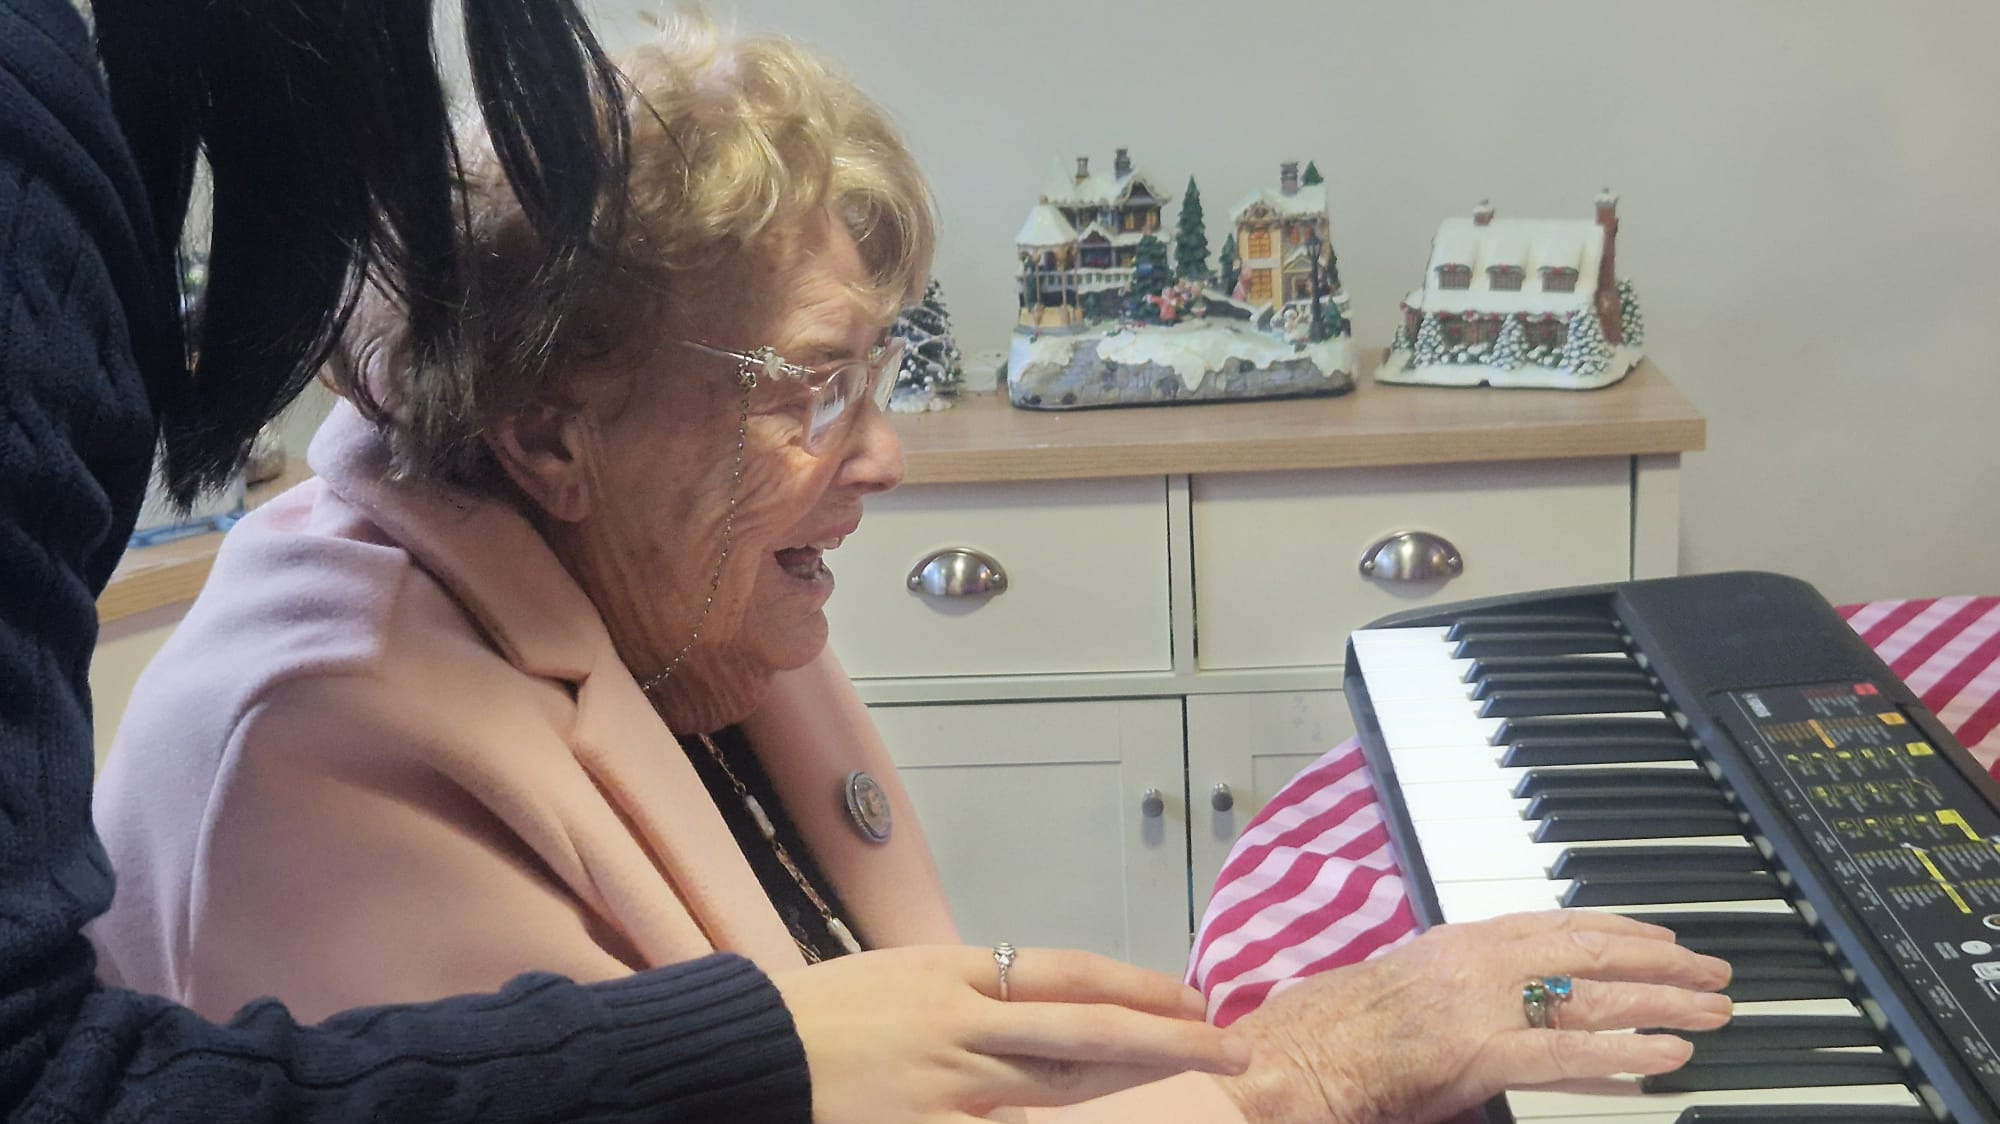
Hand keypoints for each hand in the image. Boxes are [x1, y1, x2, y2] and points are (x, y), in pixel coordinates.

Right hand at [772, 944, 1250, 1123]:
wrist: (746, 1053)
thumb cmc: (815, 1015)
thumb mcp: (898, 979)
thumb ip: (968, 995)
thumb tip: (1031, 1005)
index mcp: (954, 972)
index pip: (1068, 974)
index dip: (1136, 985)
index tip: (1190, 996)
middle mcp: (963, 1022)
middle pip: (1086, 1030)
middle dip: (1167, 1036)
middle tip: (1232, 1043)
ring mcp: (949, 1084)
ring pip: (1062, 1083)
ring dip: (1134, 1079)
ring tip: (1196, 1074)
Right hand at [1218, 911, 1733, 1123]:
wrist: (1296, 1055)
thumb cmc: (1337, 1031)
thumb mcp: (1411, 989)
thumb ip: (1463, 986)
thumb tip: (1511, 1000)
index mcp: (1459, 942)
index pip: (1555, 922)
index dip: (1618, 928)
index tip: (1662, 936)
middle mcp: (1477, 962)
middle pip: (1588, 952)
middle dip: (1660, 962)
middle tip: (1715, 974)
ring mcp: (1482, 1006)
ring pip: (1592, 996)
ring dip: (1663, 1003)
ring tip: (1715, 1011)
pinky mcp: (1481, 1053)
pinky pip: (1569, 1053)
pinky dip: (1626, 1052)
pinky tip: (1670, 1055)